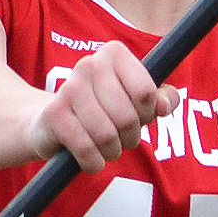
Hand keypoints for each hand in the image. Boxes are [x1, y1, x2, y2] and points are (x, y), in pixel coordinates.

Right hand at [31, 40, 168, 168]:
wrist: (53, 121)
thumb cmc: (104, 108)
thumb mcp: (137, 99)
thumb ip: (162, 98)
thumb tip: (164, 106)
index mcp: (113, 53)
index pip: (145, 92)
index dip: (148, 114)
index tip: (139, 116)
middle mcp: (88, 64)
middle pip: (128, 117)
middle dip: (131, 137)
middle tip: (122, 138)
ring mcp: (68, 89)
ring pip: (107, 136)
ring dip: (112, 151)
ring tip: (106, 147)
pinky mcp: (53, 115)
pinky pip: (86, 150)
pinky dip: (94, 162)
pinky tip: (91, 158)